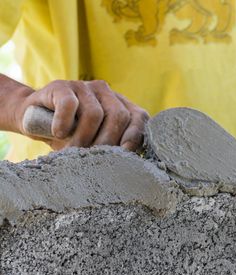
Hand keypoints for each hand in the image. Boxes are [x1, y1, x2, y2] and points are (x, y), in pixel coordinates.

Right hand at [16, 80, 148, 150]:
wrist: (34, 118)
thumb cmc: (70, 136)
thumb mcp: (94, 144)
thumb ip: (112, 148)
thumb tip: (126, 164)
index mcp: (119, 105)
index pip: (139, 117)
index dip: (135, 135)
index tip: (127, 153)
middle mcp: (105, 92)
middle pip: (118, 116)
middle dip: (106, 143)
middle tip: (93, 159)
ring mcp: (84, 86)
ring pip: (94, 114)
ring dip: (83, 138)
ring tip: (72, 152)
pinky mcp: (62, 86)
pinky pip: (70, 105)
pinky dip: (64, 123)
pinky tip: (58, 133)